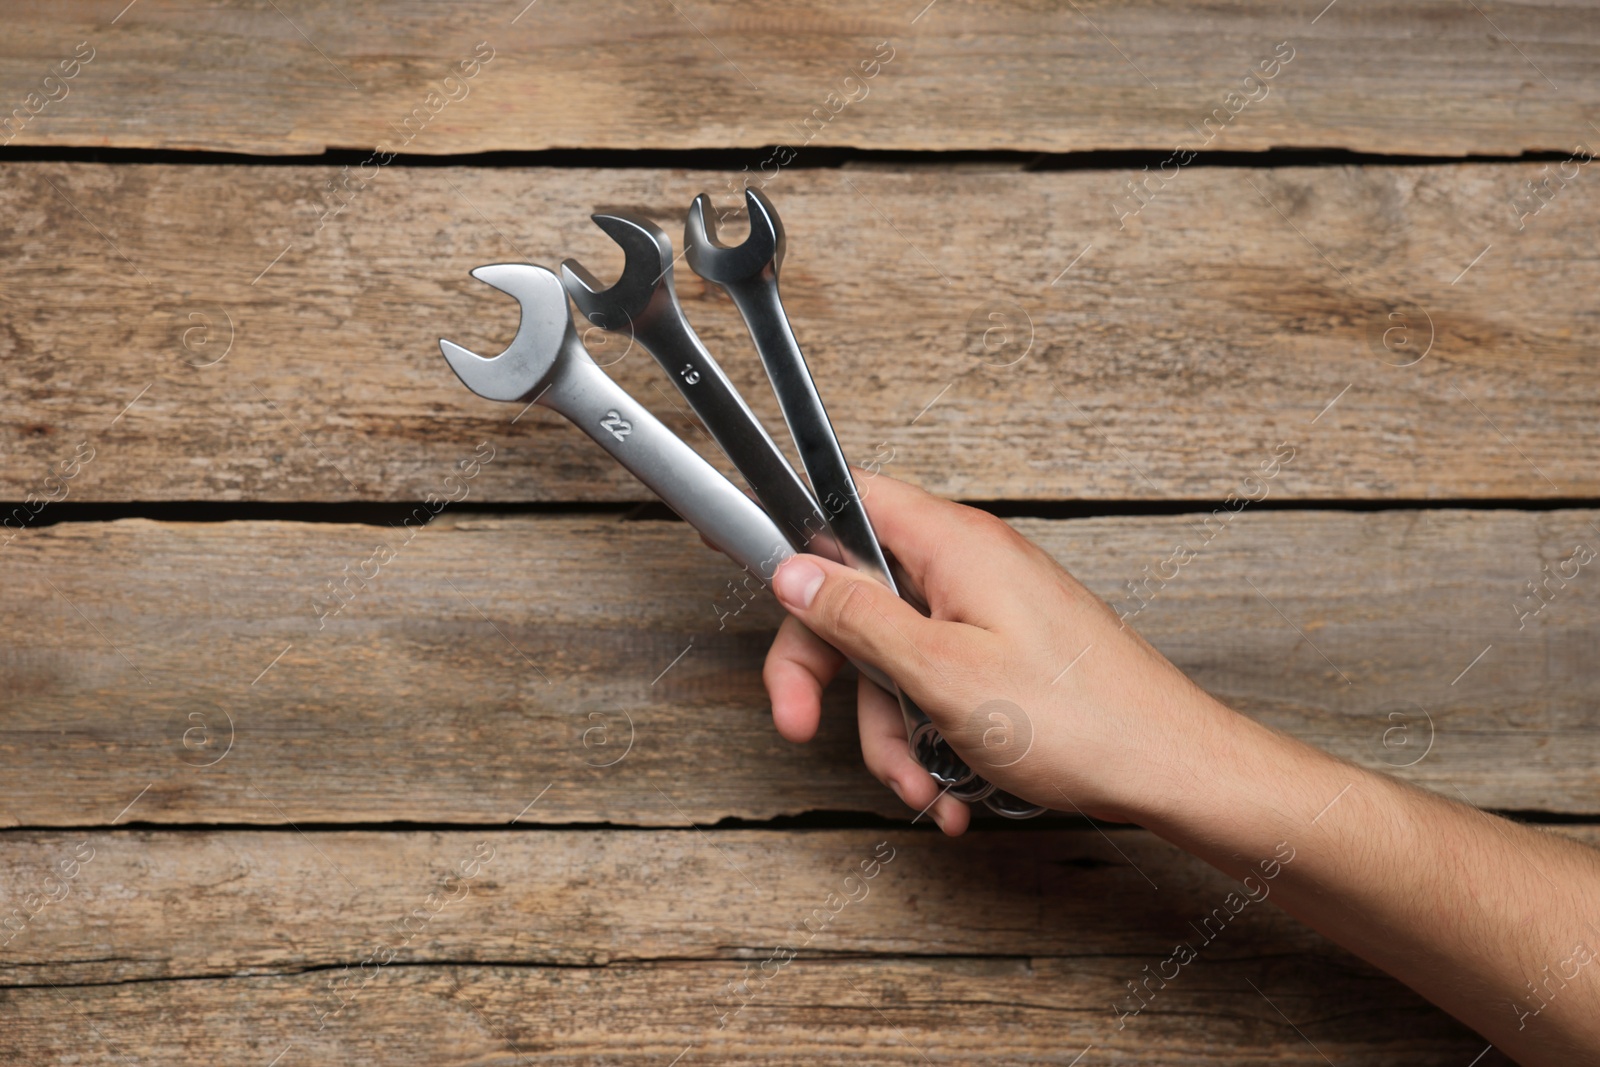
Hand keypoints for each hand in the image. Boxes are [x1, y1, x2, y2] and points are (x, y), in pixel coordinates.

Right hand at [763, 473, 1236, 833]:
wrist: (1173, 769)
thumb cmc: (1082, 721)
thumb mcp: (942, 673)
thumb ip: (859, 618)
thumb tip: (795, 573)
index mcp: (954, 545)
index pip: (847, 501)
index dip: (788, 524)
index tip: (732, 543)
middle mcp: (968, 566)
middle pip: (856, 598)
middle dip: (830, 675)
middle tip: (804, 726)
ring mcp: (987, 610)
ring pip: (893, 657)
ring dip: (892, 731)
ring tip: (923, 787)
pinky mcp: (1003, 652)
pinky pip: (936, 683)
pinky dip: (931, 737)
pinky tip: (951, 790)